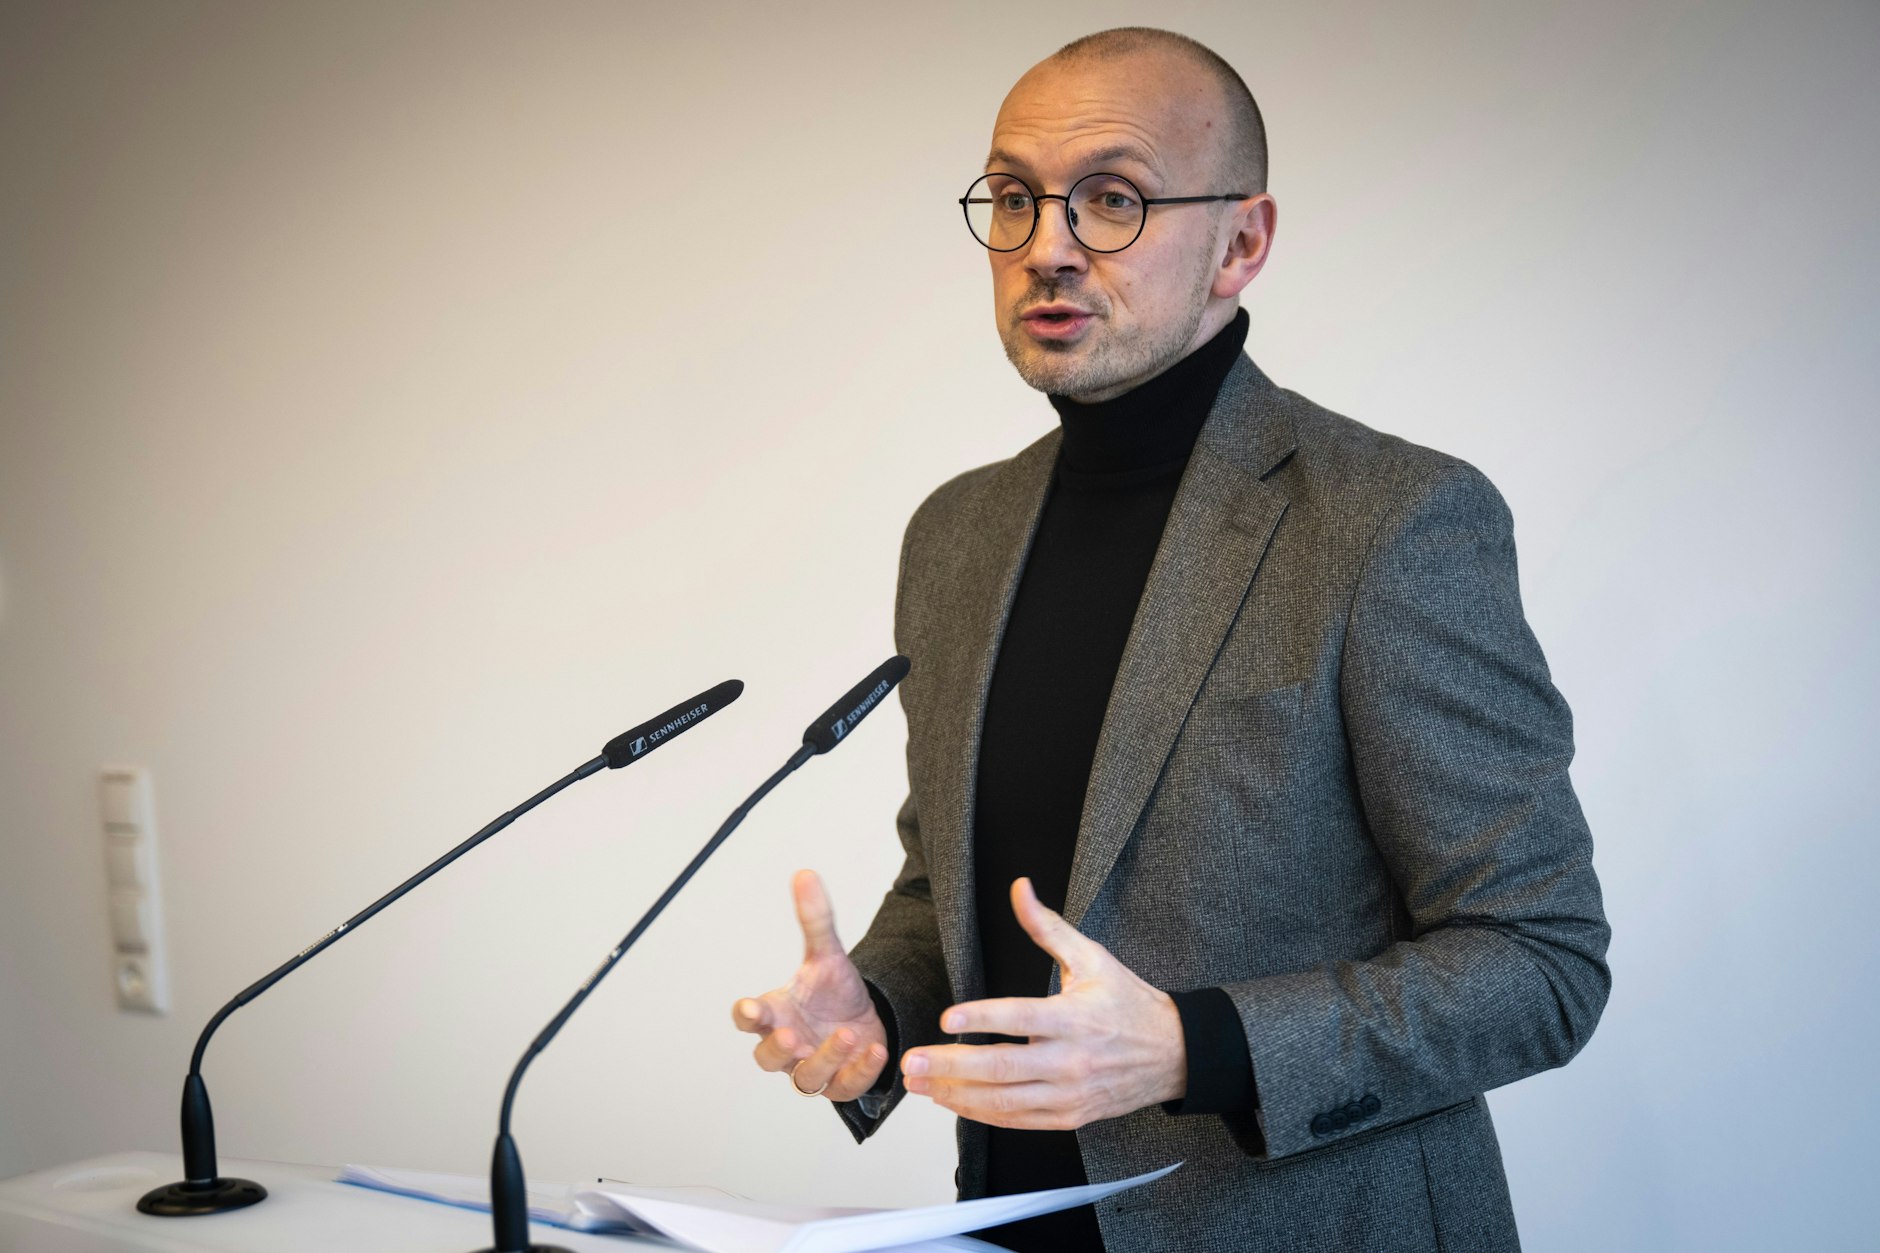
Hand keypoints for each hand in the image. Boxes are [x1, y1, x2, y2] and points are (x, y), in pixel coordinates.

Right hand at [731, 869, 888, 1101]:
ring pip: (806, 1078)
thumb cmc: (834, 992)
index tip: (750, 1009)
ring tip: (846, 1034)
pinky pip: (844, 1087)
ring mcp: (813, 1067)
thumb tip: (806, 874)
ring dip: (824, 1059)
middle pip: (766, 1059)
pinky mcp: (841, 1083)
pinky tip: (876, 1050)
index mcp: (776, 1013)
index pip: (748, 1019)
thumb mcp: (828, 954)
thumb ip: (816, 920)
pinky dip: (859, 1070)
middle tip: (792, 1036)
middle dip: (777, 1049)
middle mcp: (789, 1045)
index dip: (746, 1016)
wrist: (867, 1016)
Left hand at [900, 877, 1185, 1130]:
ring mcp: (1070, 1095)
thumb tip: (1018, 888)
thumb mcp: (1092, 958)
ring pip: (1003, 1101)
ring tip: (918, 1083)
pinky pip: (1017, 1121)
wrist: (1174, 1055)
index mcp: (1076, 1018)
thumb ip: (1047, 927)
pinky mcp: (1069, 1117)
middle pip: (1002, 1067)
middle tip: (911, 1061)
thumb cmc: (1129, 1002)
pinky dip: (980, 1113)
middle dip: (950, 1067)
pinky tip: (951, 1100)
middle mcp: (1071, 1060)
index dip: (982, 1018)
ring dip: (955, 1094)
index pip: (1022, 1017)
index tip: (946, 1018)